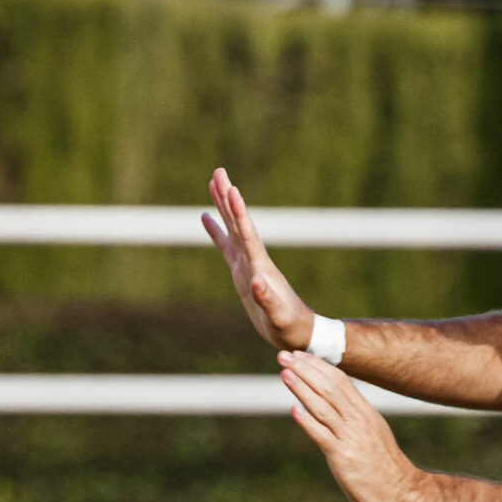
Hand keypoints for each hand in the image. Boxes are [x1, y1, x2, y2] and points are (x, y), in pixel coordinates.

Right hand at [202, 167, 316, 351]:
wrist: (297, 330)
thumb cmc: (289, 325)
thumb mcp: (278, 316)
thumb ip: (267, 299)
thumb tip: (256, 281)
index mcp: (260, 267)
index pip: (247, 234)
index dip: (238, 212)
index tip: (231, 188)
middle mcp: (254, 259)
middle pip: (238, 222)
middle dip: (227, 197)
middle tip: (218, 171)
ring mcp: (247, 263)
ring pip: (231, 227)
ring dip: (222, 206)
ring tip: (213, 182)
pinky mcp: (241, 271)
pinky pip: (225, 245)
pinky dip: (215, 230)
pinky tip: (205, 217)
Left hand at [278, 350, 423, 501]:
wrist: (400, 491)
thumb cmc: (383, 464)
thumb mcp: (371, 431)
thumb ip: (353, 416)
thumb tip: (334, 401)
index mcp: (364, 411)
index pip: (339, 380)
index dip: (317, 366)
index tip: (299, 354)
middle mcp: (358, 420)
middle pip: (329, 388)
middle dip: (305, 370)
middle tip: (284, 356)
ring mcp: (350, 437)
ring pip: (323, 407)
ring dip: (302, 389)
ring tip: (285, 374)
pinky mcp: (343, 457)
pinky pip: (323, 436)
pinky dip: (308, 422)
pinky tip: (294, 411)